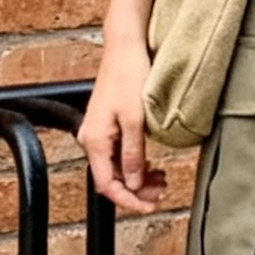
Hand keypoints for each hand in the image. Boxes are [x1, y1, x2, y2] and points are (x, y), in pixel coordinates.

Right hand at [79, 35, 168, 213]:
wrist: (125, 48)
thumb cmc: (129, 76)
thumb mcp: (135, 120)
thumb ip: (134, 154)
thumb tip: (135, 184)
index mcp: (94, 140)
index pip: (106, 184)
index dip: (128, 200)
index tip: (149, 207)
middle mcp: (92, 139)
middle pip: (112, 178)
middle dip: (137, 190)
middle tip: (162, 193)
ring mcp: (100, 132)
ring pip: (118, 167)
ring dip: (138, 178)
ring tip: (162, 180)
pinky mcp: (109, 125)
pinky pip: (120, 153)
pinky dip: (137, 163)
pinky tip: (153, 166)